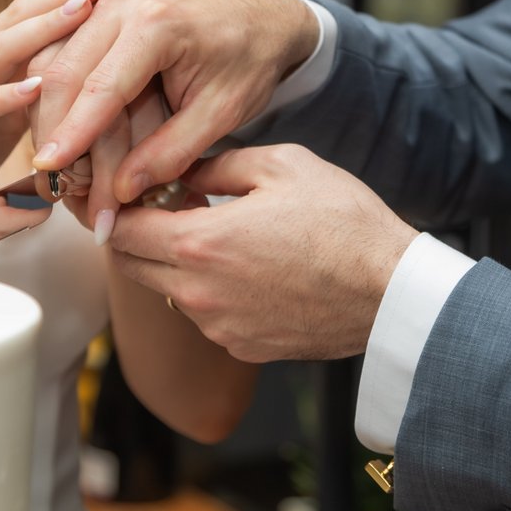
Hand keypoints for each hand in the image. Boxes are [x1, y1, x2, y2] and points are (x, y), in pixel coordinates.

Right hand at [28, 0, 318, 206]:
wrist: (261, 18)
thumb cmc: (249, 61)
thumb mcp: (222, 113)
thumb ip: (172, 152)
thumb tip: (122, 191)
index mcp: (156, 24)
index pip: (100, 87)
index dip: (72, 133)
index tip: (48, 170)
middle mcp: (121, 4)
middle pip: (62, 72)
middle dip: (53, 130)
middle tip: (55, 182)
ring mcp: (106, 4)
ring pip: (51, 62)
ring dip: (49, 115)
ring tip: (59, 165)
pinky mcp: (99, 14)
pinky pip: (61, 54)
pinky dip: (57, 97)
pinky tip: (60, 132)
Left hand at [106, 144, 417, 362]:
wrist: (391, 292)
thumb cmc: (342, 222)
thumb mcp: (281, 164)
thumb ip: (216, 163)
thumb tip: (181, 168)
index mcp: (199, 244)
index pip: (121, 231)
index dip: (118, 208)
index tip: (132, 191)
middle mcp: (197, 294)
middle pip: (132, 266)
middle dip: (138, 235)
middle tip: (165, 207)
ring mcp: (218, 327)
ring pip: (168, 290)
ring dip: (176, 263)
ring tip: (219, 234)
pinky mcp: (242, 347)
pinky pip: (205, 315)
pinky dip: (211, 291)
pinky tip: (250, 268)